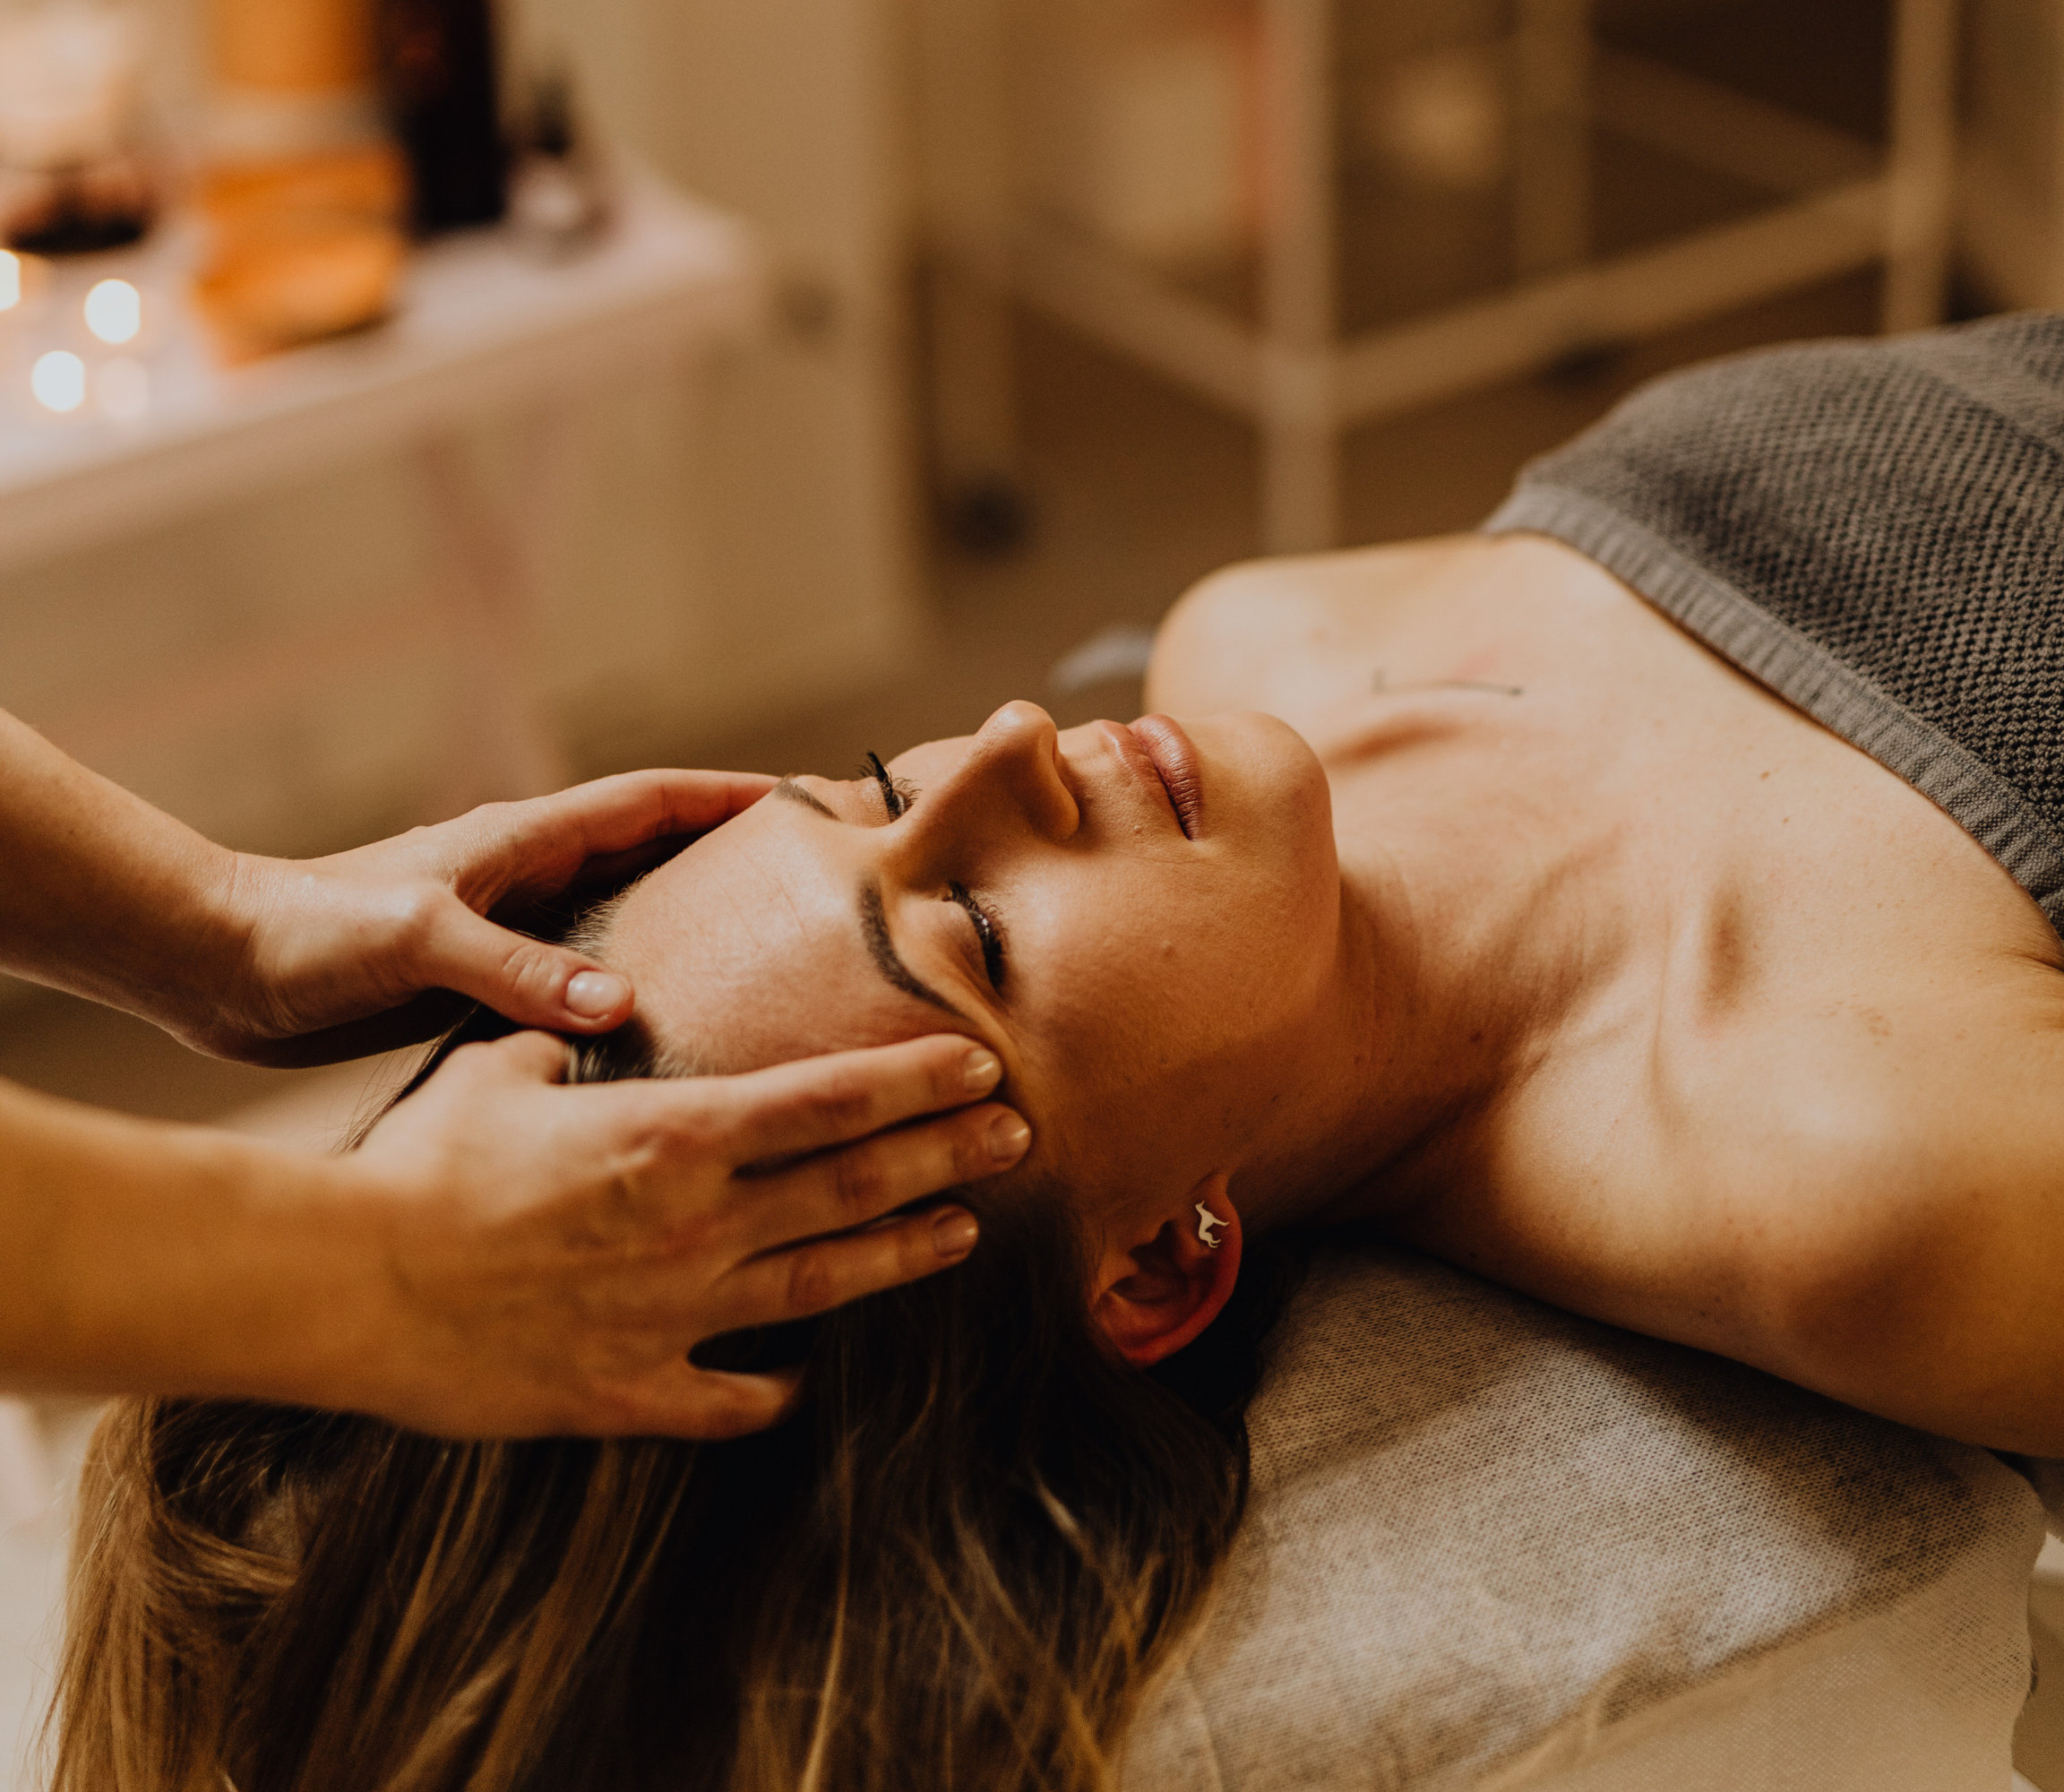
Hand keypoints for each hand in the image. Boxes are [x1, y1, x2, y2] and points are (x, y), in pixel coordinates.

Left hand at [197, 770, 773, 1064]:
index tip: (808, 798)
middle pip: (655, 858)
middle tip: (814, 892)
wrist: (217, 967)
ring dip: (689, 933)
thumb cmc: (307, 932)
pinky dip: (634, 995)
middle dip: (732, 862)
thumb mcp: (418, 941)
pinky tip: (668, 1039)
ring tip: (770, 970)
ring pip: (625, 923)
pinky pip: (584, 982)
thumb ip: (516, 969)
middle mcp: (529, 880)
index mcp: (523, 842)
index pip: (651, 802)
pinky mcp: (484, 984)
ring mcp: (510, 931)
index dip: (730, 796)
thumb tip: (625, 1002)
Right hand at [338, 1031, 1031, 1438]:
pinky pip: (729, 1400)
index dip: (917, 1081)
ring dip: (902, 1254)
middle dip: (946, 1156)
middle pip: (853, 1186)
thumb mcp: (504, 1070)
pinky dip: (775, 1391)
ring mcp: (674, 1317)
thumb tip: (600, 1006)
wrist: (344, 1280)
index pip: (830, 1099)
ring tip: (964, 1233)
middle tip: (1016, 1136)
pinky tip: (806, 1383)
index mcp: (674, 1137)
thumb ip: (572, 1039)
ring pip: (824, 1286)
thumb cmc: (417, 1162)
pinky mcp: (630, 1391)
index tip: (980, 1063)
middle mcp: (697, 1225)